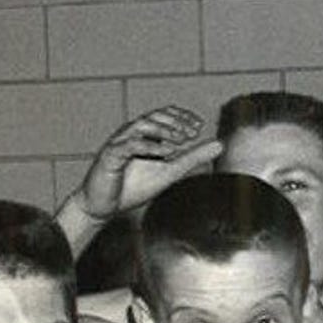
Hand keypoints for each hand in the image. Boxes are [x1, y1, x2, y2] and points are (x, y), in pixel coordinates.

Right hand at [69, 105, 216, 228]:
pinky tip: (164, 153)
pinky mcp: (109, 157)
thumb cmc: (133, 187)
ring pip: (140, 126)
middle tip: (193, 131)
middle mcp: (131, 134)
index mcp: (145, 135)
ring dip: (162, 130)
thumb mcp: (170, 171)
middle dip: (175, 121)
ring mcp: (119, 143)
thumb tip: (219, 144)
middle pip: (153, 116)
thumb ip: (192, 157)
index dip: (183, 117)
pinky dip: (148, 146)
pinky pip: (128, 145)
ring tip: (181, 140)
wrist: (103, 207)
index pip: (165, 115)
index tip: (199, 126)